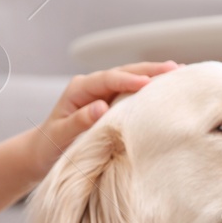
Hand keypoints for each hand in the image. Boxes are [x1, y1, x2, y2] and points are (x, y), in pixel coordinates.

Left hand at [23, 61, 178, 179]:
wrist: (42, 153)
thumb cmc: (48, 146)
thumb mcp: (60, 136)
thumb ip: (77, 122)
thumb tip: (100, 107)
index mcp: (79, 89)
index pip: (107, 79)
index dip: (128, 80)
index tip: (147, 83)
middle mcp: (92, 86)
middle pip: (124, 72)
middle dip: (150, 70)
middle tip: (176, 69)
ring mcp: (103, 93)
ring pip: (132, 79)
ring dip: (154, 75)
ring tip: (180, 72)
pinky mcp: (111, 102)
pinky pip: (133, 92)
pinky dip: (151, 89)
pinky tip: (168, 87)